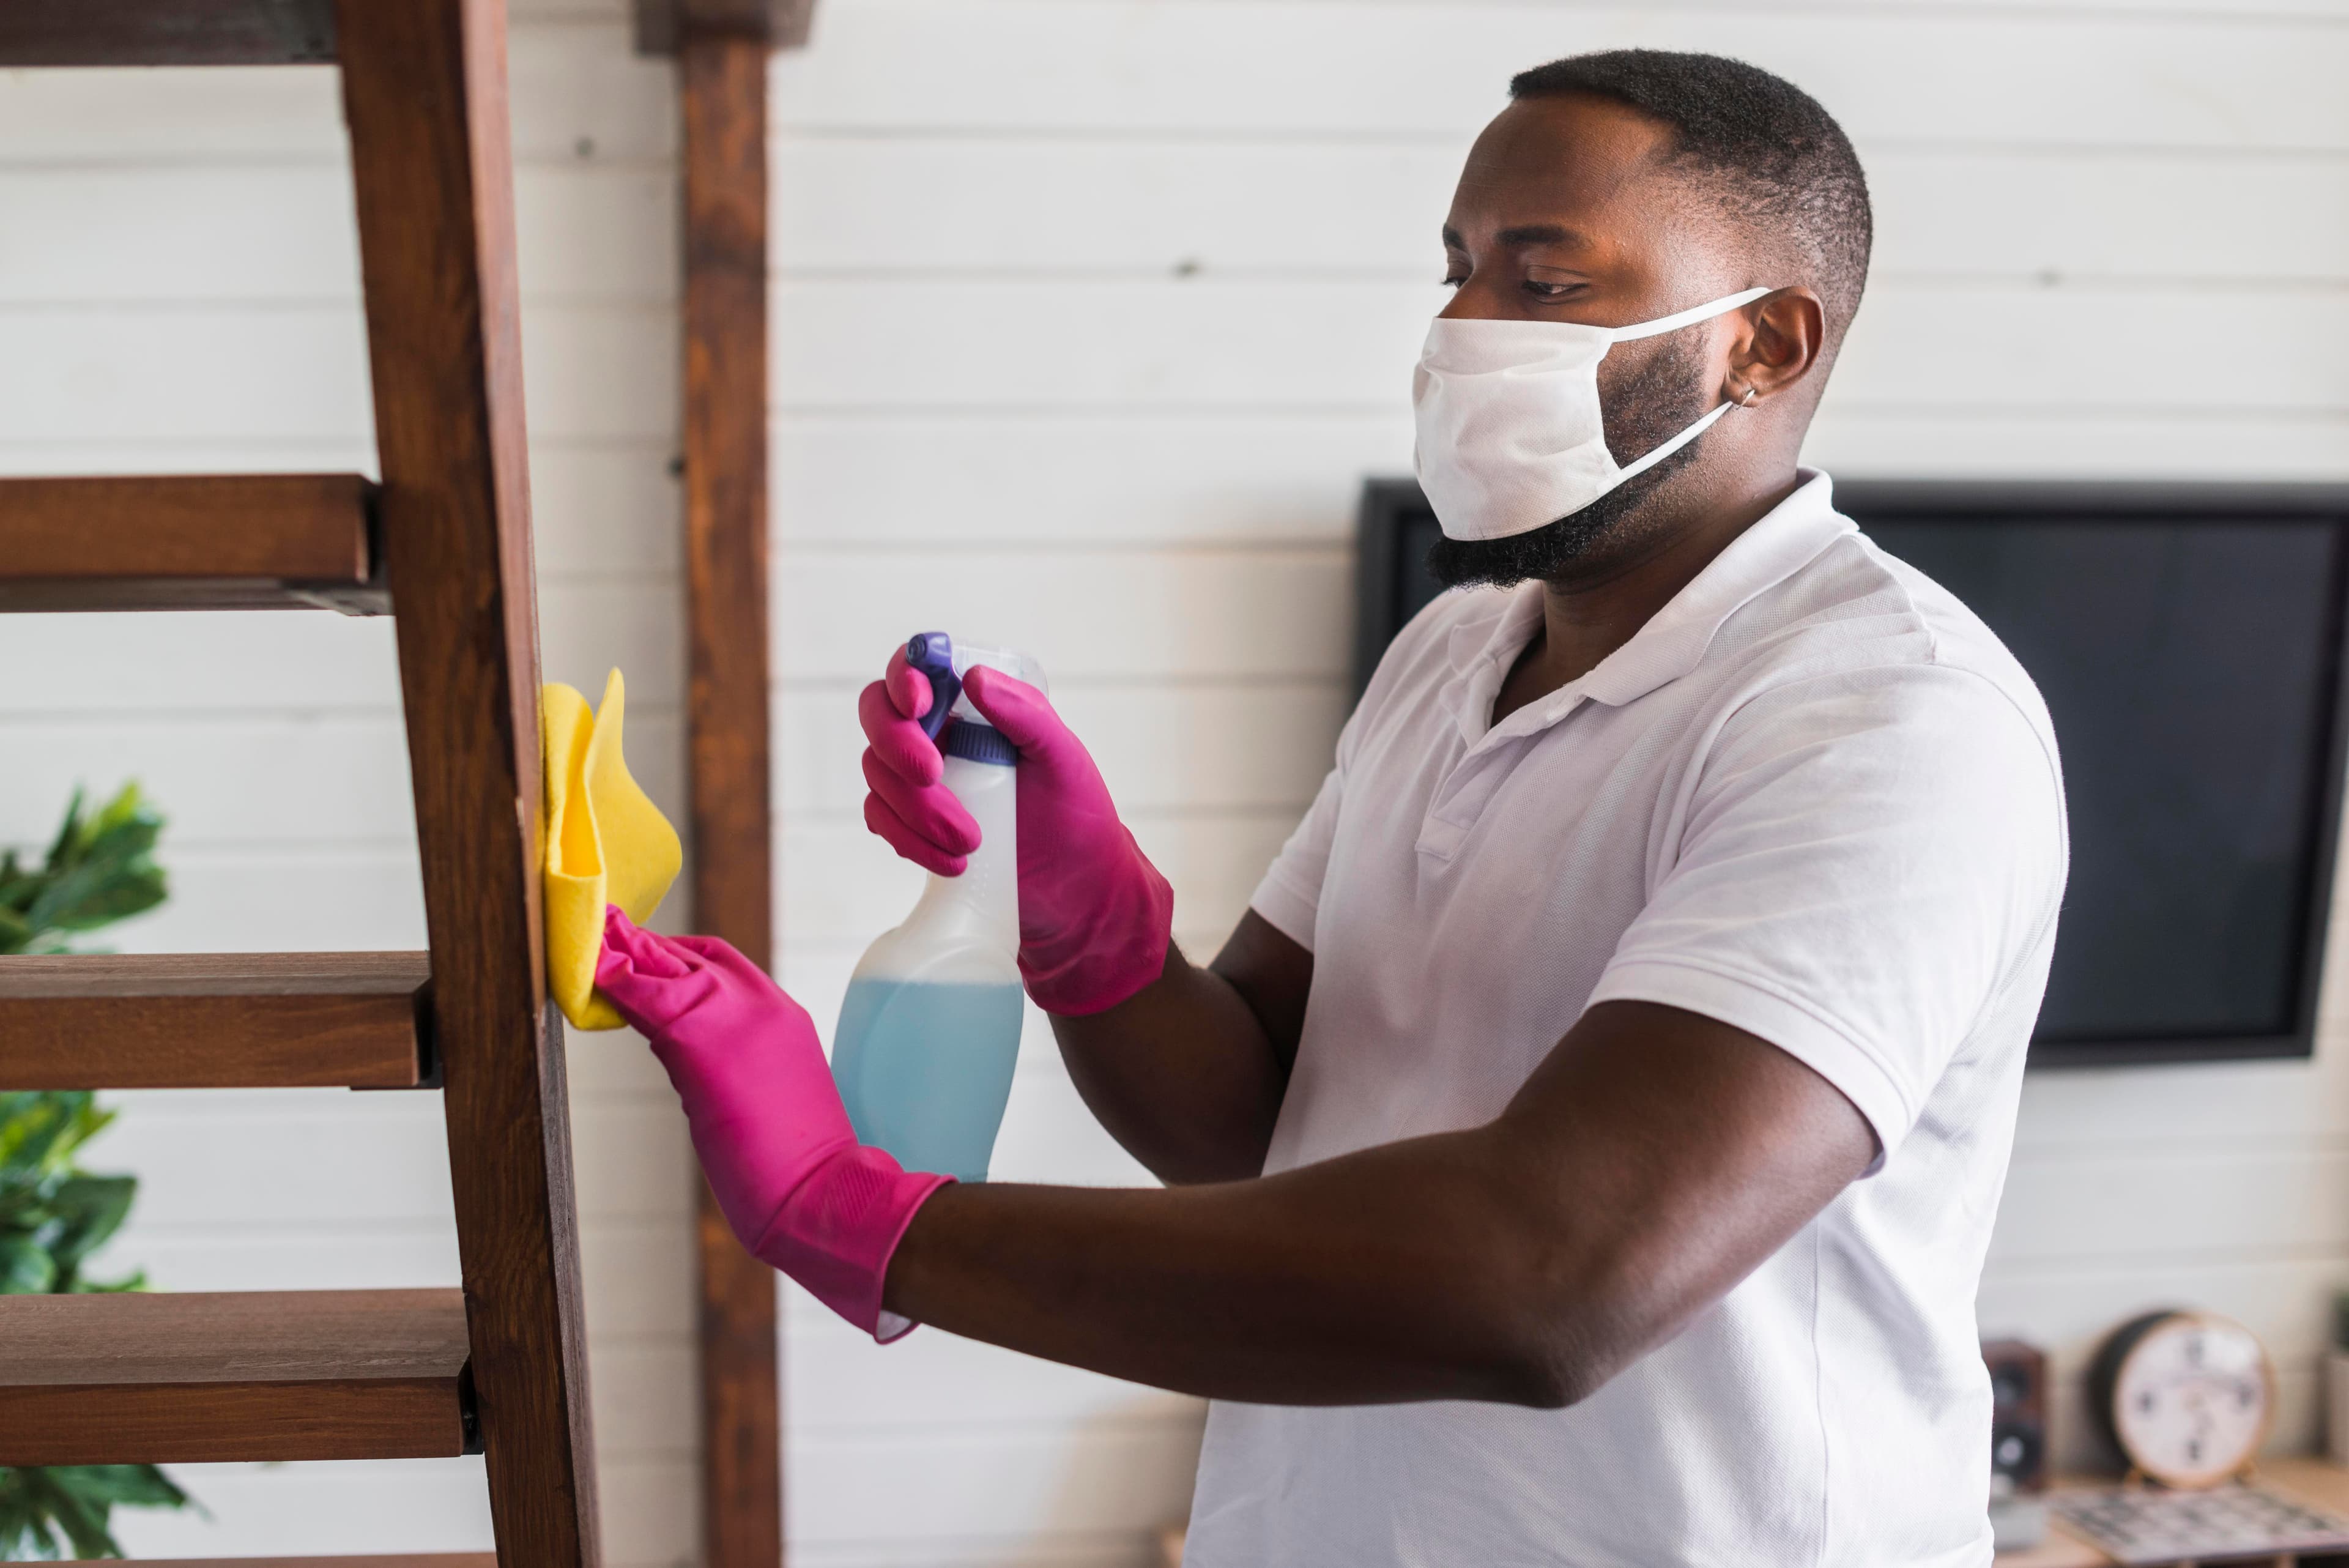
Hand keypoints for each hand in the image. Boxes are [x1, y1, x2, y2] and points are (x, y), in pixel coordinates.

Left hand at [594, 906, 950, 1339]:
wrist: (821, 1191)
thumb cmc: (798, 1166)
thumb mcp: (771, 1092)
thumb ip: (733, 1062)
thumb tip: (685, 1058)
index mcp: (783, 1018)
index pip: (726, 965)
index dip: (680, 954)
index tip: (648, 952)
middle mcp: (761, 1005)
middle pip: (693, 955)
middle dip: (647, 943)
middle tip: (610, 930)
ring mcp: (731, 1016)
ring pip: (664, 966)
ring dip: (624, 952)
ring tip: (594, 939)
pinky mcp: (697, 1038)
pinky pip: (643, 997)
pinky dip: (615, 980)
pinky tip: (592, 971)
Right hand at [859, 649, 1173, 1014]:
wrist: (1074, 890)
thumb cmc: (1075, 814)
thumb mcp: (1063, 758)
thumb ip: (1025, 713)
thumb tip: (974, 677)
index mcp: (972, 706)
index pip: (917, 667)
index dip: (904, 676)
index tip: (921, 703)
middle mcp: (937, 735)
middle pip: (878, 716)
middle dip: (898, 745)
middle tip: (935, 776)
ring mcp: (918, 781)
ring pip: (878, 776)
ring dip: (917, 810)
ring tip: (971, 842)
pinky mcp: (909, 825)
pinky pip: (882, 821)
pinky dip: (911, 842)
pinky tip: (954, 863)